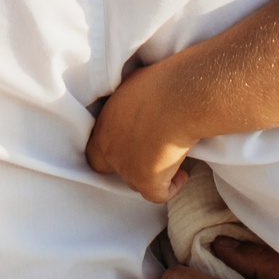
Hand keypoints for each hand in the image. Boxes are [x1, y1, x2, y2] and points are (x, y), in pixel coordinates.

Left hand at [87, 61, 193, 201]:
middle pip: (118, 169)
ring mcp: (128, 169)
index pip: (95, 153)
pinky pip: (158, 195)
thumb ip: (126, 105)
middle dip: (135, 163)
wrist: (180, 96)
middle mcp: (111, 151)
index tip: (132, 146)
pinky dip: (172, 187)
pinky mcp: (148, 181)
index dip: (112, 153)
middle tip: (153, 152)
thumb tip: (135, 105)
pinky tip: (183, 174)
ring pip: (137, 182)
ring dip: (153, 173)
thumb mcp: (132, 86)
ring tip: (171, 158)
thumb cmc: (162, 83)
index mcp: (104, 128)